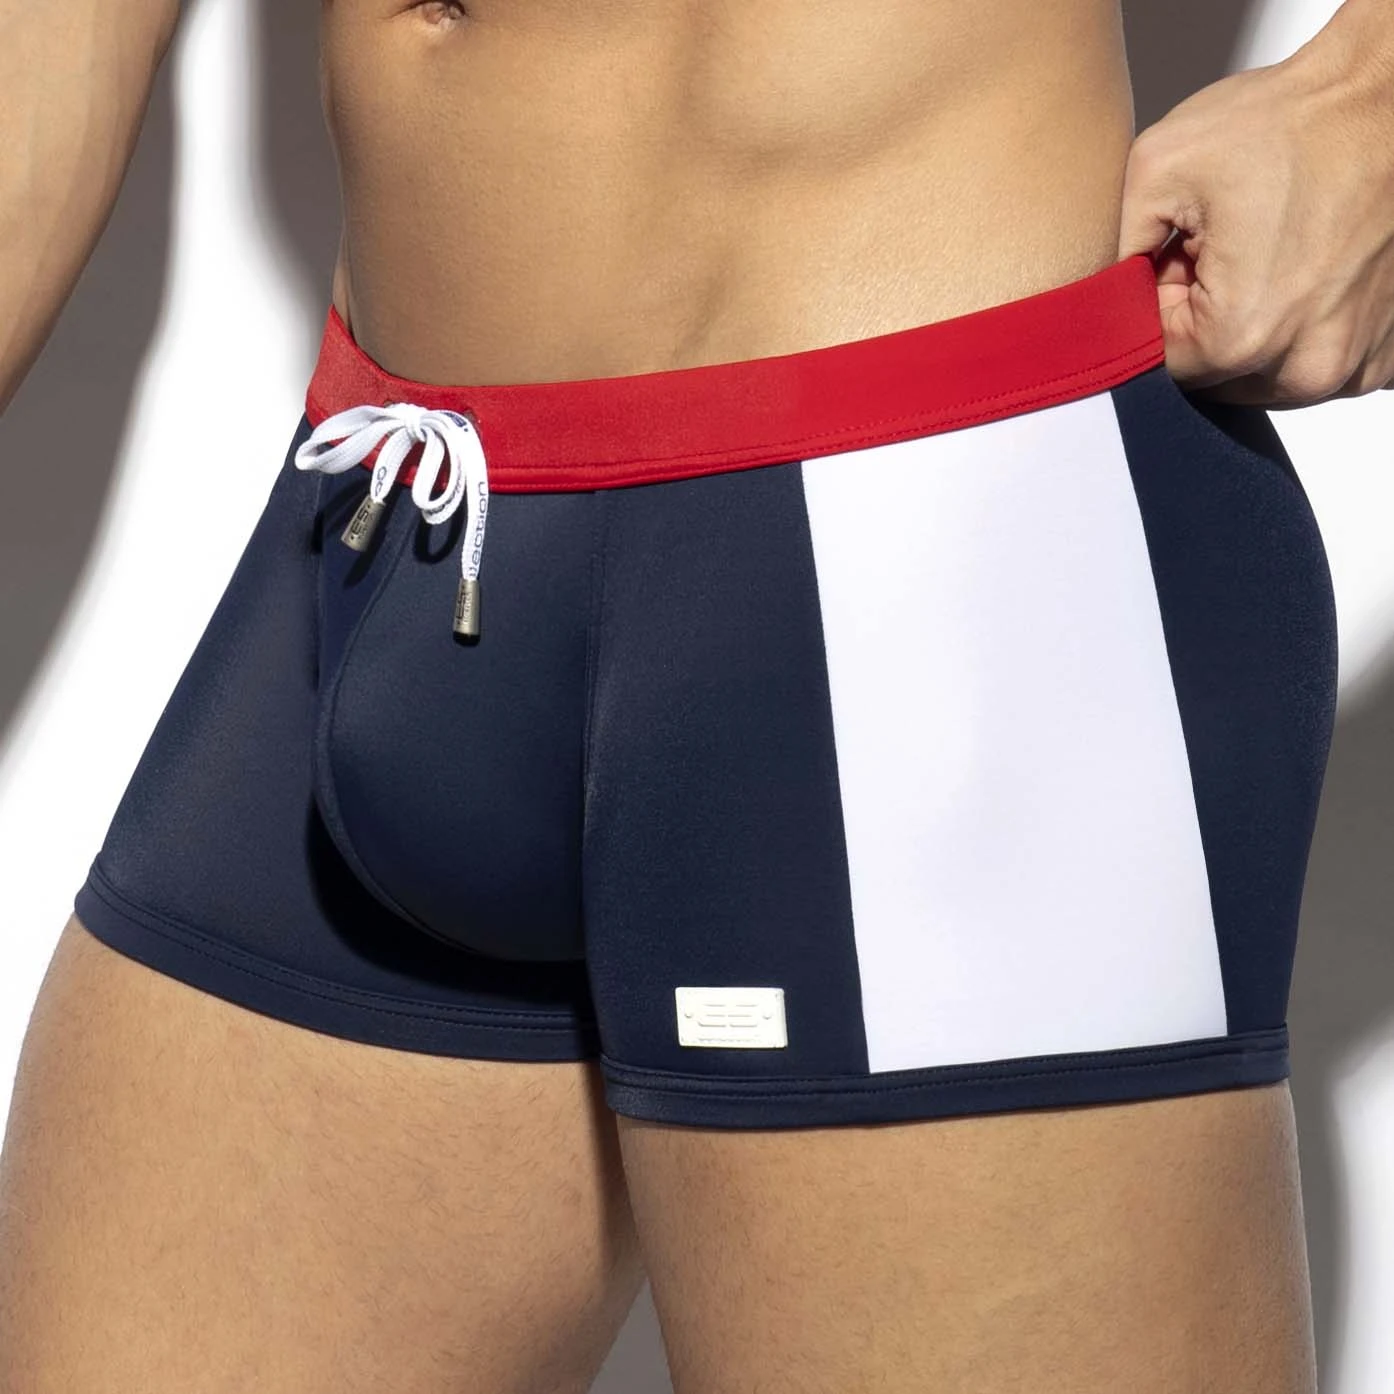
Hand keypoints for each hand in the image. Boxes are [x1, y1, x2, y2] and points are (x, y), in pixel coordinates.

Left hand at [1117, 40, 1393, 406]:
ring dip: (1250, 333)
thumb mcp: (1159, 167)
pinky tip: (1308, 274)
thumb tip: (1094, 301)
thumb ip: (1113, 250)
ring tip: (1268, 258)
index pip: (1157, 368)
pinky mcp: (1385, 359)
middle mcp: (1304, 369)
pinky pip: (1315, 365)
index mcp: (1240, 338)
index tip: (1172, 265)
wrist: (1393, 97)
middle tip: (1221, 255)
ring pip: (1262, 379)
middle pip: (1211, 381)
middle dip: (1201, 326)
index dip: (1153, 315)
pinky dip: (1300, 332)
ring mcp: (1353, 368)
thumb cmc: (1292, 123)